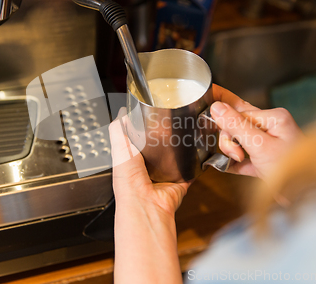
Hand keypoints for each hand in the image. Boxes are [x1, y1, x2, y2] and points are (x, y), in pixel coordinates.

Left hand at [109, 108, 187, 283]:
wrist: (144, 204)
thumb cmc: (128, 182)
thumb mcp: (119, 150)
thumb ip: (118, 131)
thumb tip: (121, 113)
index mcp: (133, 160)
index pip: (141, 139)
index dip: (147, 128)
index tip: (156, 114)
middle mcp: (148, 168)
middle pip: (160, 146)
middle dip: (167, 136)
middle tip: (174, 122)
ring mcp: (165, 176)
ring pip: (176, 157)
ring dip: (181, 148)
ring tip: (187, 133)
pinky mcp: (179, 182)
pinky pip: (189, 171)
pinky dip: (194, 163)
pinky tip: (198, 152)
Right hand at [212, 84, 303, 179]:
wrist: (308, 199)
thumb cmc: (293, 172)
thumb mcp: (260, 147)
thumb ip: (236, 126)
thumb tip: (217, 107)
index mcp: (273, 118)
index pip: (238, 113)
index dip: (229, 129)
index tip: (225, 140)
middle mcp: (270, 127)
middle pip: (236, 126)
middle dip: (230, 142)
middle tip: (237, 155)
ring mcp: (267, 144)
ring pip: (237, 142)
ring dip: (232, 153)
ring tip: (239, 162)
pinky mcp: (263, 160)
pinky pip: (242, 157)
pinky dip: (235, 163)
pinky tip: (230, 167)